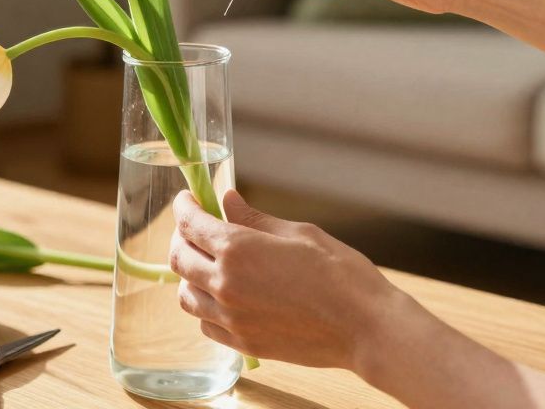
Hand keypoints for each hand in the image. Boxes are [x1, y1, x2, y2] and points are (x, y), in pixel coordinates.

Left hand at [169, 188, 404, 371]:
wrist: (365, 327)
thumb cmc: (340, 274)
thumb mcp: (298, 233)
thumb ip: (254, 218)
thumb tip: (227, 200)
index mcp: (238, 250)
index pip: (190, 224)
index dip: (184, 206)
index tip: (188, 199)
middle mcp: (225, 285)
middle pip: (179, 258)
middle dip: (182, 237)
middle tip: (196, 228)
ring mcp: (231, 319)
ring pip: (186, 295)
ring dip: (189, 275)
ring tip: (208, 264)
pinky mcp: (242, 344)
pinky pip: (205, 324)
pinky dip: (205, 308)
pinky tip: (223, 297)